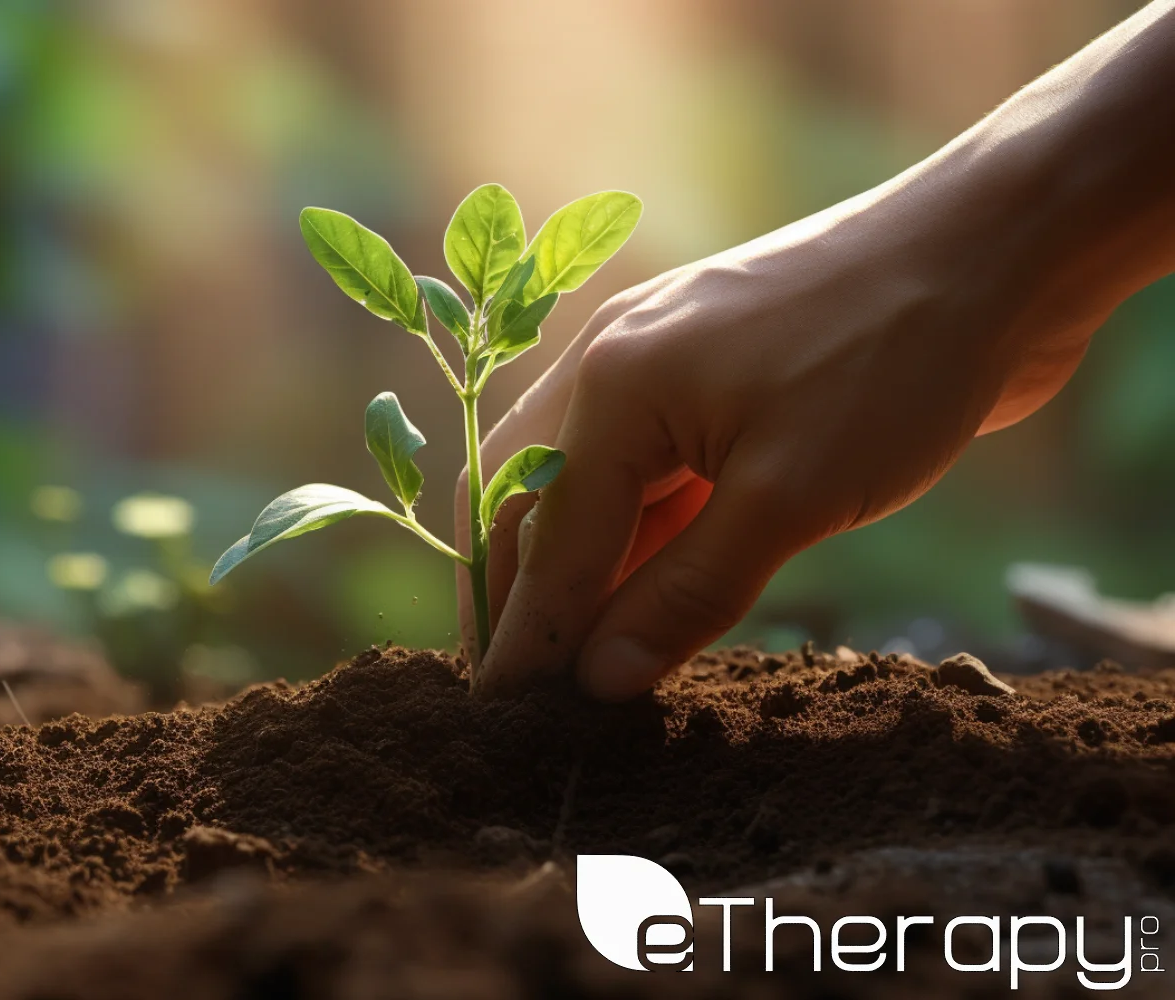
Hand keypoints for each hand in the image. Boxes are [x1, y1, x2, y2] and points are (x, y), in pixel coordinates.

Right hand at [457, 184, 1099, 700]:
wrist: (996, 252)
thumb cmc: (893, 363)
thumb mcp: (790, 498)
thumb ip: (686, 593)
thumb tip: (601, 681)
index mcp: (610, 387)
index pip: (543, 542)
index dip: (525, 640)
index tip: (507, 720)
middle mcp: (609, 367)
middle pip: (523, 501)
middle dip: (516, 595)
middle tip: (522, 689)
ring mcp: (656, 369)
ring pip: (583, 487)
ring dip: (577, 569)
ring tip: (579, 657)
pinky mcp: (707, 381)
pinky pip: (642, 473)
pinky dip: (634, 537)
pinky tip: (648, 591)